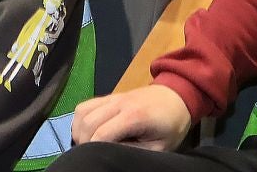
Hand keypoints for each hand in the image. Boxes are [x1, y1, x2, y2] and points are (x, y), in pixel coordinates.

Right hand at [71, 85, 192, 149]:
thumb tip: (111, 154)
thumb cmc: (171, 125)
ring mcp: (112, 97)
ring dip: (79, 130)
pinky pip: (85, 105)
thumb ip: (135, 151)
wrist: (177, 96)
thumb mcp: (159, 146)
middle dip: (84, 142)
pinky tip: (88, 131)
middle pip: (88, 122)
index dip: (94, 149)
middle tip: (92, 156)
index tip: (97, 161)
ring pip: (82, 111)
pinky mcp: (108, 96)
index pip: (102, 133)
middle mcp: (118, 103)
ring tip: (88, 144)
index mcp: (134, 116)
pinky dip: (80, 120)